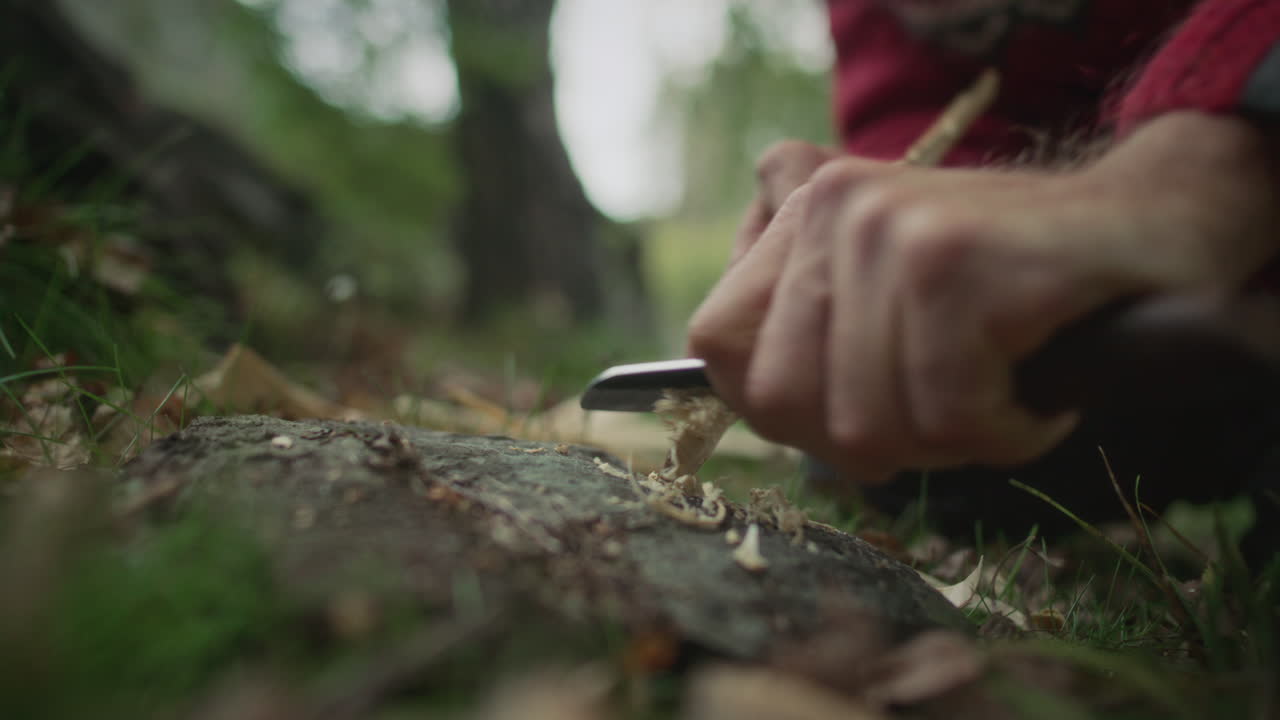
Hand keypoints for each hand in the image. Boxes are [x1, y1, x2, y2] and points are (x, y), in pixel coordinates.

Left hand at [688, 112, 1279, 483]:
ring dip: (947, 442)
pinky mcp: (953, 266)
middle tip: (945, 409)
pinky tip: (1039, 393)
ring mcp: (888, 232)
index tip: (855, 410)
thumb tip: (705, 370)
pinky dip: (1005, 435)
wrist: (1147, 226)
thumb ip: (799, 315)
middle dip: (868, 440)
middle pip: (782, 402)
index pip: (718, 347)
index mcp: (803, 212)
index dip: (780, 408)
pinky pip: (948, 421)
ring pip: (867, 427)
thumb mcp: (885, 287)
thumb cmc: (1006, 285)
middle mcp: (833, 207)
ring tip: (999, 392)